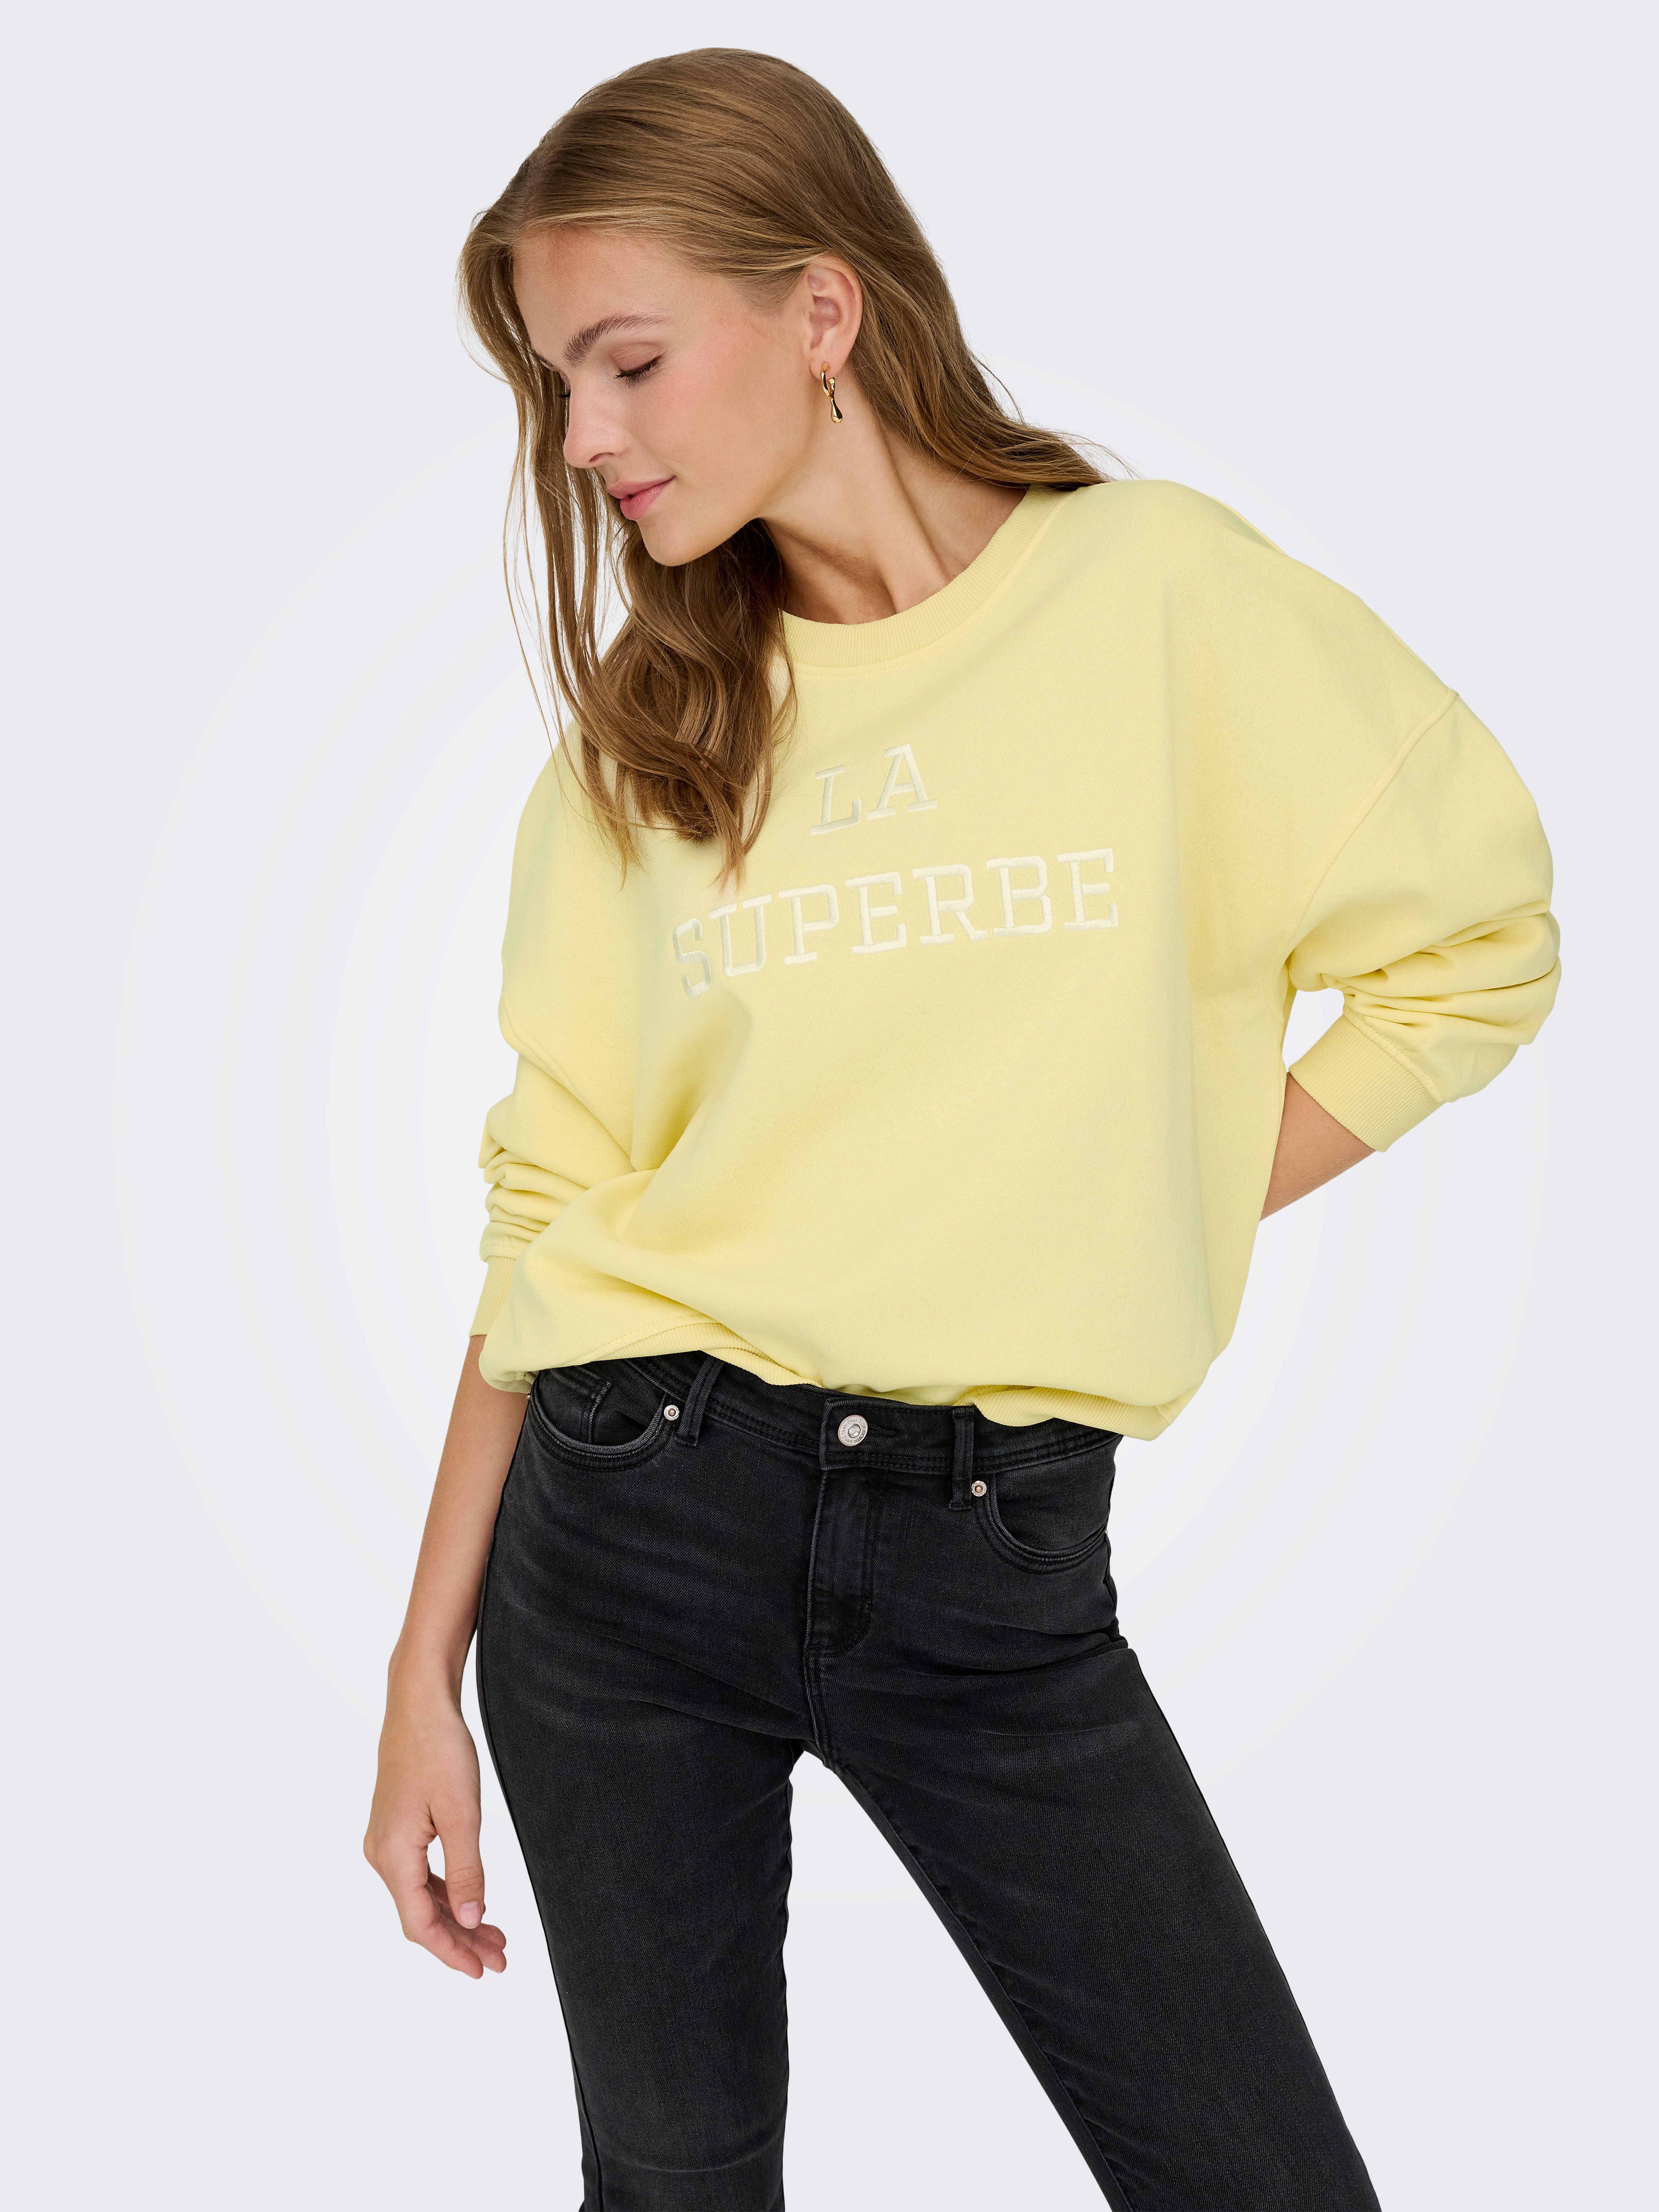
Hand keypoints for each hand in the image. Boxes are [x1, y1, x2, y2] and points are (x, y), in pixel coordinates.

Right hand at [364, 1679, 506, 1978]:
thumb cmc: (440, 1750)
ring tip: (495, 1936)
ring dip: (455, 1917)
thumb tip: (470, 1918)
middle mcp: (381, 1854)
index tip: (484, 1971)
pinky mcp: (396, 1828)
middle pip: (419, 1915)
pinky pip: (418, 1875)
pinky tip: (470, 1900)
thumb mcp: (461, 1813)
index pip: (420, 1924)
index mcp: (392, 1856)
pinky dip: (445, 1892)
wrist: (419, 1703)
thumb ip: (465, 1870)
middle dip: (460, 1939)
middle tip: (501, 1958)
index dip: (452, 1952)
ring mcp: (386, 1841)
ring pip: (420, 1896)